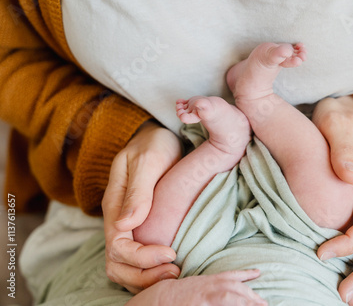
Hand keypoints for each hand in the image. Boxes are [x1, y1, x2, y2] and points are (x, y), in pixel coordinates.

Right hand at [102, 121, 182, 293]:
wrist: (156, 136)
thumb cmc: (153, 145)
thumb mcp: (148, 160)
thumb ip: (138, 191)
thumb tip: (126, 224)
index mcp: (115, 205)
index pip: (118, 246)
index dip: (142, 258)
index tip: (171, 253)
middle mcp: (118, 220)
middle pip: (116, 264)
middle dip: (143, 275)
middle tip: (176, 271)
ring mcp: (127, 225)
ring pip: (124, 267)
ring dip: (146, 277)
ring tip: (176, 272)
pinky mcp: (140, 227)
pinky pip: (136, 260)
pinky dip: (150, 271)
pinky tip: (171, 266)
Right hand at [126, 270, 267, 305]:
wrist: (155, 299)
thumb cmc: (175, 295)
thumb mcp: (195, 286)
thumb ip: (211, 285)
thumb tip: (229, 289)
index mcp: (207, 281)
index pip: (230, 276)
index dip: (245, 274)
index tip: (258, 273)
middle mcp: (207, 288)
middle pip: (234, 289)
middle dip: (250, 296)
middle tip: (264, 303)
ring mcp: (202, 298)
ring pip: (228, 298)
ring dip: (244, 302)